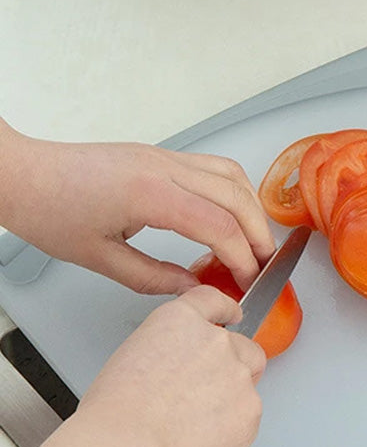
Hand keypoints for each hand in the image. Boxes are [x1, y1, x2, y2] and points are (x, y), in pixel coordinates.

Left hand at [0, 119, 274, 293]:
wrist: (22, 174)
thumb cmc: (51, 212)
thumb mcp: (102, 260)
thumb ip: (157, 279)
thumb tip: (196, 291)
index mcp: (149, 195)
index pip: (220, 226)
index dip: (243, 259)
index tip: (247, 283)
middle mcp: (163, 168)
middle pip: (237, 199)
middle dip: (258, 237)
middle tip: (263, 269)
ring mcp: (165, 156)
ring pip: (233, 176)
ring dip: (252, 211)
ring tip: (253, 244)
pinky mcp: (161, 155)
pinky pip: (215, 167)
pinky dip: (236, 193)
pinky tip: (232, 218)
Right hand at [77, 286, 266, 446]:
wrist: (131, 442)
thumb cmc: (120, 406)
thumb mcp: (137, 351)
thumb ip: (175, 347)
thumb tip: (190, 365)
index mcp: (184, 319)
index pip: (215, 301)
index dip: (226, 311)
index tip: (232, 316)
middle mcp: (218, 341)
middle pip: (245, 347)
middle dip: (234, 366)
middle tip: (207, 392)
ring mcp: (239, 375)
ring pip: (249, 384)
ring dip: (232, 398)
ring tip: (193, 420)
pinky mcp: (251, 410)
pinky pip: (248, 417)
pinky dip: (232, 428)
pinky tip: (201, 435)